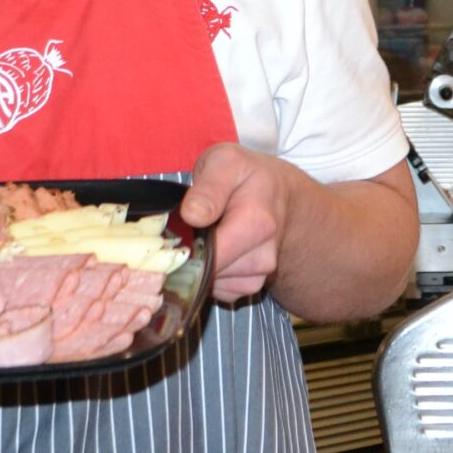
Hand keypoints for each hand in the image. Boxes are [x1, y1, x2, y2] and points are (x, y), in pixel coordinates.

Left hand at [179, 143, 299, 303]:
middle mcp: (264, 256)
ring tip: (204, 235)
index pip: (211, 256)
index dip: (183, 249)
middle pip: (207, 273)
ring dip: (198, 264)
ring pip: (210, 284)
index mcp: (257, 224)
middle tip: (187, 228)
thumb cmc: (246, 176)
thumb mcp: (226, 162)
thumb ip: (209, 186)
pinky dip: (209, 274)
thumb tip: (192, 215)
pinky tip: (213, 249)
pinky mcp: (250, 286)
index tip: (174, 232)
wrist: (278, 194)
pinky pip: (217, 290)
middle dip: (188, 255)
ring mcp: (259, 275)